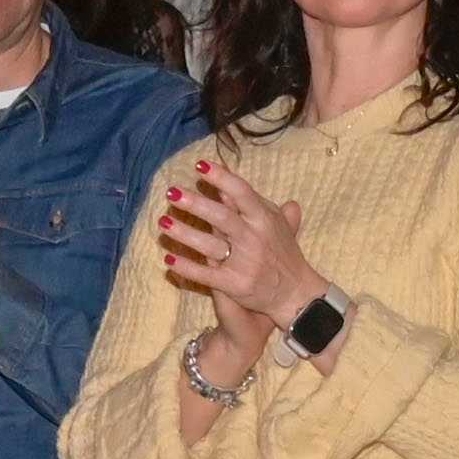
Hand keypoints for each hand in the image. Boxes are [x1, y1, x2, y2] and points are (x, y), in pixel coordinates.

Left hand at [153, 156, 323, 333]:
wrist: (295, 292)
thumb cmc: (282, 251)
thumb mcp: (273, 222)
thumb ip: (252, 201)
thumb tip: (227, 182)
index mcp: (264, 219)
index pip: (241, 192)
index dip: (221, 178)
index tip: (200, 165)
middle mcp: (253, 239)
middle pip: (221, 217)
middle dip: (195, 204)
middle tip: (172, 192)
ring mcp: (243, 263)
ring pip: (208, 246)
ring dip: (184, 234)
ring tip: (163, 222)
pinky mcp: (234, 285)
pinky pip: (205, 275)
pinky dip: (186, 267)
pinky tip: (168, 259)